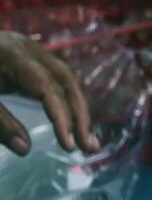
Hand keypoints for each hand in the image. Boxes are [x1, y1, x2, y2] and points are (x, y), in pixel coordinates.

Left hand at [0, 31, 97, 155]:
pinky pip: (56, 78)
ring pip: (67, 79)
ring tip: (86, 138)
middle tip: (89, 145)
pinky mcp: (26, 59)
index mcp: (15, 55)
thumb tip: (25, 149)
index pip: (50, 89)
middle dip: (81, 114)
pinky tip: (71, 119)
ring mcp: (30, 51)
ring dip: (79, 108)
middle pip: (68, 81)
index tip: (68, 146)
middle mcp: (29, 50)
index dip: (63, 118)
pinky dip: (67, 100)